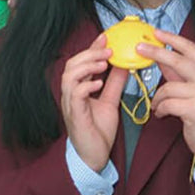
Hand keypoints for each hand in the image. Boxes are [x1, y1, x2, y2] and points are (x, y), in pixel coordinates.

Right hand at [61, 33, 128, 171]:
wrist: (94, 157)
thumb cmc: (97, 131)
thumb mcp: (110, 102)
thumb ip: (114, 84)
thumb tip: (124, 66)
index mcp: (78, 89)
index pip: (81, 63)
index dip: (91, 49)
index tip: (105, 37)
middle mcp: (71, 94)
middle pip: (71, 65)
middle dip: (89, 54)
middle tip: (108, 49)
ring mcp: (70, 103)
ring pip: (69, 76)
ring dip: (86, 67)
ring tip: (103, 63)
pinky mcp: (74, 114)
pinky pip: (76, 95)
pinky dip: (86, 86)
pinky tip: (99, 84)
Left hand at [138, 30, 194, 179]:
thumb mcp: (194, 88)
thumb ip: (177, 72)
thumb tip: (160, 56)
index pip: (190, 48)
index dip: (172, 38)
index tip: (155, 32)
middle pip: (177, 60)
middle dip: (155, 52)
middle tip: (138, 48)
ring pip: (167, 87)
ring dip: (158, 97)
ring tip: (158, 106)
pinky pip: (166, 103)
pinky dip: (160, 109)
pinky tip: (162, 114)